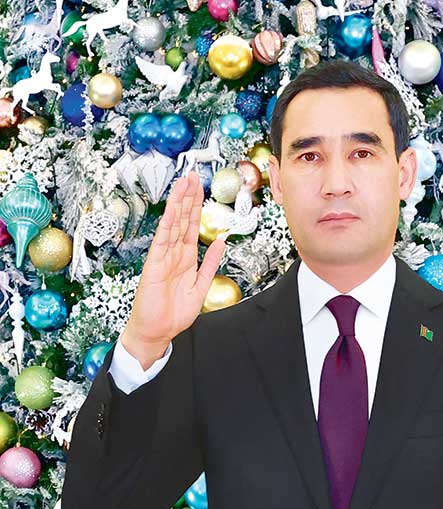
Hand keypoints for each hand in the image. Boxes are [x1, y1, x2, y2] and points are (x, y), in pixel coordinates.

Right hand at [124, 172, 226, 347]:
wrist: (157, 331)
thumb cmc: (175, 314)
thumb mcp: (201, 287)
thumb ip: (210, 264)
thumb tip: (221, 242)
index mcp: (186, 260)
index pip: (192, 228)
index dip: (196, 208)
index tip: (201, 189)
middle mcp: (174, 255)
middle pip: (182, 220)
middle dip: (188, 198)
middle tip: (193, 176)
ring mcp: (163, 257)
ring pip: (173, 225)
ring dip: (179, 204)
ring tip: (184, 183)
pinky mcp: (154, 264)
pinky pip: (162, 240)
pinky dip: (168, 224)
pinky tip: (173, 210)